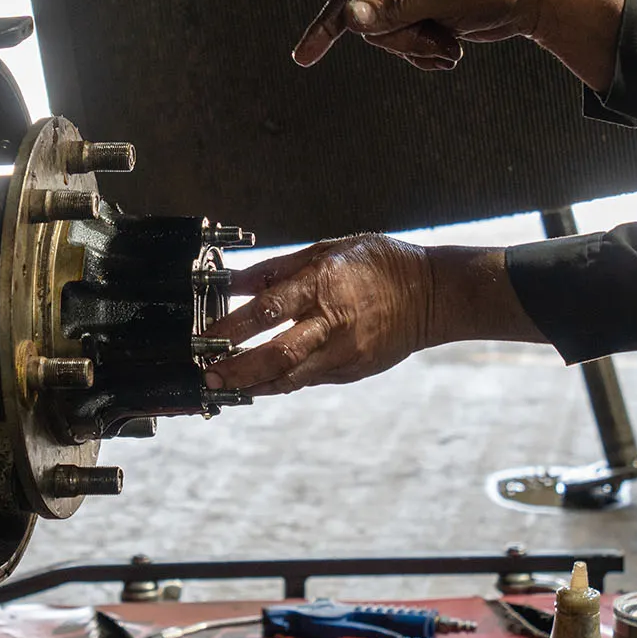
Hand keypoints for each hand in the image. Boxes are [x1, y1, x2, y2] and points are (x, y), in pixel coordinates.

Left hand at [201, 235, 433, 396]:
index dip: (232, 327)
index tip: (204, 338)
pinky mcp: (352, 370)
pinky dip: (280, 383)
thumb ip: (277, 270)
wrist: (432, 295)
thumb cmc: (378, 264)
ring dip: (253, 384)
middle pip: (277, 354)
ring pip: (291, 377)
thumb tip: (234, 280)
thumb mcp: (327, 250)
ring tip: (223, 387)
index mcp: (323, 284)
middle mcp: (332, 322)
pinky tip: (257, 384)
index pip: (268, 310)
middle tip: (207, 376)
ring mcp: (344, 352)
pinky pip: (308, 379)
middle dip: (237, 369)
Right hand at [291, 0, 625, 90]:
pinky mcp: (427, 16)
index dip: (324, 28)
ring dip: (420, 51)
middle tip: (440, 42)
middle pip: (371, 27)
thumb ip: (394, 8)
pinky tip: (454, 51)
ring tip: (452, 46)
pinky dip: (429, 55)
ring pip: (390, 42)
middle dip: (403, 42)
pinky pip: (409, 48)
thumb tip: (350, 19)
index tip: (303, 58)